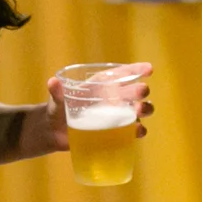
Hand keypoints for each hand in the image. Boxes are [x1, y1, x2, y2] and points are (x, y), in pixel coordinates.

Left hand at [39, 63, 153, 152]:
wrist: (54, 132)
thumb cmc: (57, 110)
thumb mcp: (57, 100)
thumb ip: (56, 92)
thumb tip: (52, 82)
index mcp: (102, 85)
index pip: (122, 74)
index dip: (136, 70)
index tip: (149, 69)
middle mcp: (113, 98)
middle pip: (134, 92)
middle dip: (140, 91)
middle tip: (142, 92)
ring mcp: (116, 116)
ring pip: (138, 110)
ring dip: (144, 109)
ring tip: (141, 111)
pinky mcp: (116, 132)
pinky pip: (133, 131)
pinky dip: (139, 131)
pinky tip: (139, 131)